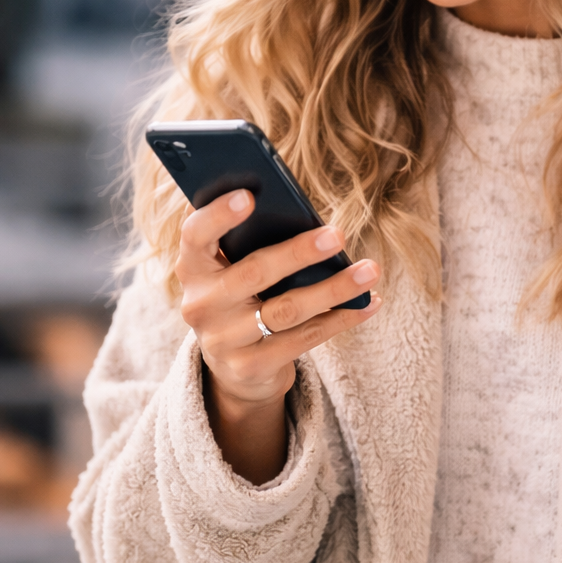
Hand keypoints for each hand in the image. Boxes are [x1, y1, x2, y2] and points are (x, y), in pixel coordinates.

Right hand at [177, 189, 381, 482]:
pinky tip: (368, 303)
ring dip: (333, 288)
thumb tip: (301, 213)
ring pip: (287, 310)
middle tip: (337, 235)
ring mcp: (223, 340)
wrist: (234, 366)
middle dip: (298, 252)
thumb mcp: (233, 269)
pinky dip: (341, 318)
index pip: (195, 234)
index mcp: (192, 267)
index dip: (219, 214)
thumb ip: (251, 242)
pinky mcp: (251, 366)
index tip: (250, 196)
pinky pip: (304, 339)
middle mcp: (200, 304)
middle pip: (253, 272)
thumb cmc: (243, 295)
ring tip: (369, 270)